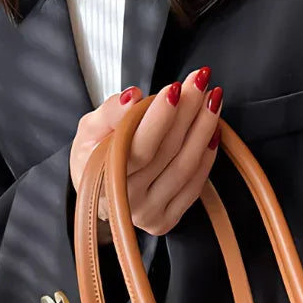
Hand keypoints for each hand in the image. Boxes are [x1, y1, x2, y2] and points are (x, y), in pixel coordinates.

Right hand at [69, 66, 223, 239]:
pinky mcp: (165, 222)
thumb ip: (109, 112)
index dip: (160, 118)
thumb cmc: (94, 156)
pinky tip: (213, 130)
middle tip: (201, 80)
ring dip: (204, 129)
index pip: (140, 146)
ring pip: (186, 167)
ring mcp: (149, 214)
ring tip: (212, 98)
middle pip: (168, 152)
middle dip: (188, 112)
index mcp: (104, 176)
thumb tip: (132, 96)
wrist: (98, 193)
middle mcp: (128, 200)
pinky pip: (194, 187)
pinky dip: (207, 156)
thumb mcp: (89, 129)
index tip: (176, 88)